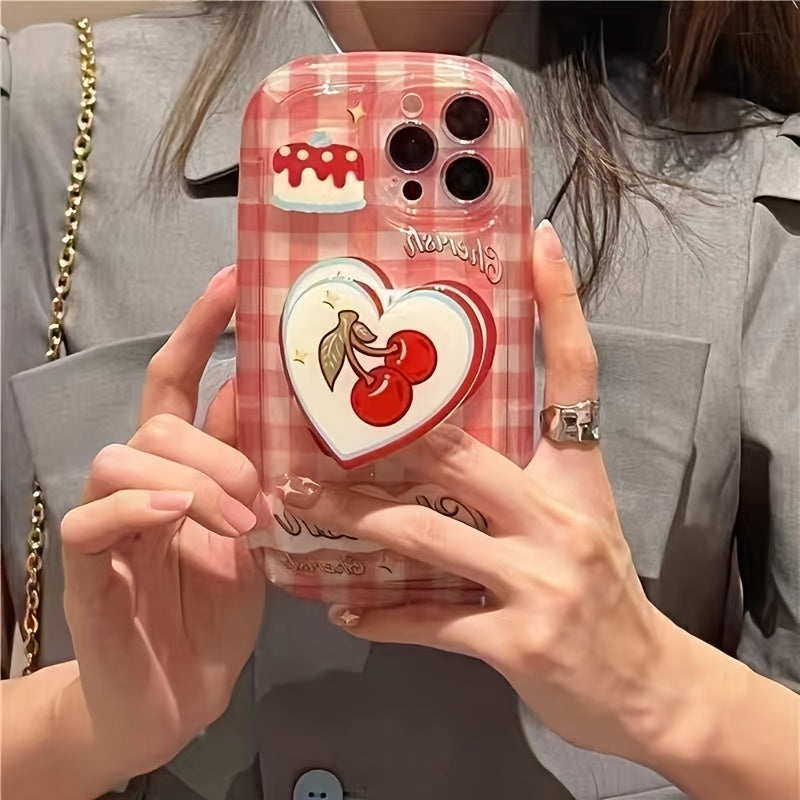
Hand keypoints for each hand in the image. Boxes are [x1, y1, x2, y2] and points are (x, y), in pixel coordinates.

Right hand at [60, 265, 264, 779]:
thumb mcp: (254, 524)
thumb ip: (251, 460)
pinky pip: (91, 520)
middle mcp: (142, 482)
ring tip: (237, 520)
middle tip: (260, 492)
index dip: (201, 327)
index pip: (177, 379)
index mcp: (183, 466)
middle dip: (214, 445)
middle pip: (156, 419)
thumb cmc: (218, 607)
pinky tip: (173, 514)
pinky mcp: (88, 572)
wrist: (179, 696)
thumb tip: (265, 386)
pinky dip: (135, 506)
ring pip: (121, 456)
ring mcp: (111, 523)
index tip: (234, 278)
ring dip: (189, 479)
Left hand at [283, 223, 667, 761]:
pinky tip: (343, 613)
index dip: (560, 306)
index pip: (575, 376)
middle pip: (456, 452)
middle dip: (377, 441)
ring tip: (297, 505)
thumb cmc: (604, 592)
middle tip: (312, 425)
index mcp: (576, 476)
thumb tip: (445, 451)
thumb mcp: (579, 519)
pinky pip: (429, 620)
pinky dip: (382, 617)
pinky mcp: (515, 639)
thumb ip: (520, 483)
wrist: (647, 685)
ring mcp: (537, 578)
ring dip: (350, 519)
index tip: (538, 242)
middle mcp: (558, 516)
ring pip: (423, 533)